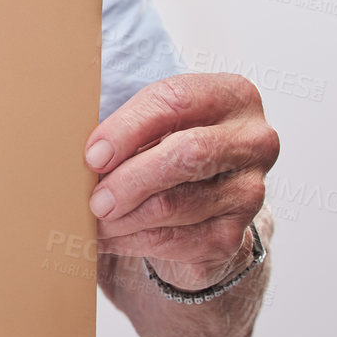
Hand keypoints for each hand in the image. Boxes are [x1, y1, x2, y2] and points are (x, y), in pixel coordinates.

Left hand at [83, 73, 278, 292]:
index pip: (175, 102)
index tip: (92, 154)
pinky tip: (108, 238)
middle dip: (130, 178)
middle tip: (94, 198)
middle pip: (187, 154)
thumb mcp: (154, 118)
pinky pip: (178, 241)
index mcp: (232, 96)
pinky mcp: (235, 234)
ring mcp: (249, 191)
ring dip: (125, 216)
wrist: (202, 190)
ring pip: (178, 204)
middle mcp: (252, 141)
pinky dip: (134, 241)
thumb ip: (126, 122)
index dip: (127, 128)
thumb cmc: (165, 140)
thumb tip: (83, 153)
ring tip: (93, 218)